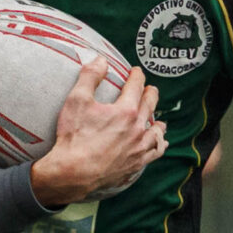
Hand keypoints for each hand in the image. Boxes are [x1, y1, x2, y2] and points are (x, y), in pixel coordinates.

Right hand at [30, 58, 163, 206]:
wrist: (73, 173)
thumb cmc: (73, 137)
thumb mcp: (76, 100)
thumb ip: (90, 76)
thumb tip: (101, 60)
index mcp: (126, 110)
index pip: (136, 86)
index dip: (136, 75)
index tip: (136, 71)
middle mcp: (138, 128)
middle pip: (150, 105)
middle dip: (150, 94)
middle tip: (149, 89)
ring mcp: (139, 148)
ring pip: (157, 130)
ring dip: (158, 121)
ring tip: (158, 120)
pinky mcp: (136, 164)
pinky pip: (155, 152)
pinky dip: (159, 144)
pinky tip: (159, 143)